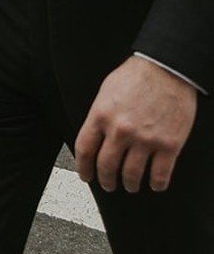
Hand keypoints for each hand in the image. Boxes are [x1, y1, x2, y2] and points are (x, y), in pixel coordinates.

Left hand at [75, 56, 197, 193]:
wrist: (167, 68)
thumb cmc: (136, 75)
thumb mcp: (106, 92)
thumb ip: (99, 115)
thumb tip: (95, 135)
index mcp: (101, 116)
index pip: (84, 150)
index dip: (83, 168)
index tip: (86, 176)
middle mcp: (120, 131)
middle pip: (106, 166)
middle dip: (105, 180)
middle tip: (108, 184)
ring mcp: (145, 139)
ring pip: (131, 175)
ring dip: (129, 184)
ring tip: (130, 185)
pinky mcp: (169, 145)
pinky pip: (160, 174)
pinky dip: (156, 184)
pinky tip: (155, 184)